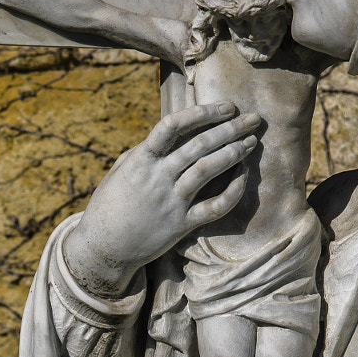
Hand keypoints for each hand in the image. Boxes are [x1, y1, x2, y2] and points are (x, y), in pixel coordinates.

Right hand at [65, 102, 261, 295]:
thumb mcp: (119, 172)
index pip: (172, 125)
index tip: (226, 107)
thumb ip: (142, 153)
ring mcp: (171, 202)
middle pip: (199, 145)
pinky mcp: (181, 225)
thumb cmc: (108, 206)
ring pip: (208, 170)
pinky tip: (244, 177)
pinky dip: (233, 191)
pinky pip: (214, 206)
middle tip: (254, 119)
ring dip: (234, 153)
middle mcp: (157, 178)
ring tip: (252, 141)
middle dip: (230, 128)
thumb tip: (164, 138)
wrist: (103, 248)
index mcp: (140, 160)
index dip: (202, 112)